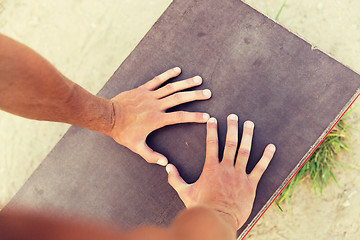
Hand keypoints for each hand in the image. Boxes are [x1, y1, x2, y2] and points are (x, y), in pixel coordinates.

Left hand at [109, 67, 210, 165]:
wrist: (108, 117)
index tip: (207, 117)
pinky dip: (168, 74)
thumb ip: (151, 156)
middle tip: (208, 93)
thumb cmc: (122, 133)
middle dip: (195, 96)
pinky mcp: (143, 89)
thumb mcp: (136, 147)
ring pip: (171, 87)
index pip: (180, 117)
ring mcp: (150, 95)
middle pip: (180, 99)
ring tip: (199, 79)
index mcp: (157, 119)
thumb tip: (165, 163)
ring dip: (186, 83)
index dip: (195, 117)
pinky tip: (177, 70)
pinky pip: (157, 80)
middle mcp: (156, 105)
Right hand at [166, 114, 275, 229]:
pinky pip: (260, 168)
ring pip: (245, 151)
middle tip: (234, 116)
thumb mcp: (184, 192)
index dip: (212, 130)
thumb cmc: (200, 206)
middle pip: (230, 143)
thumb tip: (166, 167)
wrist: (217, 220)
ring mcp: (239, 175)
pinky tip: (271, 146)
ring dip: (247, 136)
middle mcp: (226, 168)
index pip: (211, 144)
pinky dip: (266, 157)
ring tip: (249, 124)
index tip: (213, 119)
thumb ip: (175, 178)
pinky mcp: (250, 185)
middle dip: (232, 128)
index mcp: (211, 168)